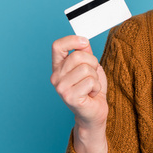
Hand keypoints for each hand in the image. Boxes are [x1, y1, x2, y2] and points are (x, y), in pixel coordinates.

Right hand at [51, 35, 107, 152]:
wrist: (94, 112)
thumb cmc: (91, 89)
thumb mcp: (90, 67)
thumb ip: (85, 53)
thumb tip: (83, 41)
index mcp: (58, 67)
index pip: (57, 46)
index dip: (72, 40)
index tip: (84, 42)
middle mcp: (56, 77)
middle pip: (78, 56)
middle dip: (92, 63)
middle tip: (93, 75)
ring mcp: (61, 88)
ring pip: (86, 69)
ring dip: (95, 77)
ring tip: (91, 86)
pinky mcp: (70, 97)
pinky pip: (90, 82)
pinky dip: (96, 87)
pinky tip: (91, 94)